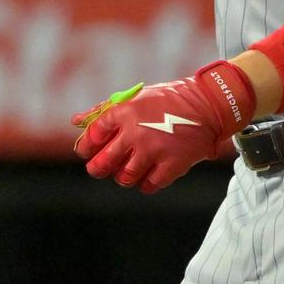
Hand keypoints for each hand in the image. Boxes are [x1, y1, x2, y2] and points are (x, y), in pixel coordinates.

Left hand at [70, 62, 252, 194]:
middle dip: (97, 168)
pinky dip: (146, 184)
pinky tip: (149, 175)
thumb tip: (77, 121)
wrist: (207, 105)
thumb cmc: (167, 100)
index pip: (93, 135)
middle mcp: (136, 132)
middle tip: (99, 169)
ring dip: (123, 177)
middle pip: (103, 162)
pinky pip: (149, 185)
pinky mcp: (172, 165)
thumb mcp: (134, 98)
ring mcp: (154, 150)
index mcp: (124, 112)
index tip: (87, 151)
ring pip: (125, 177)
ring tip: (127, 171)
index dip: (86, 146)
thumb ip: (103, 110)